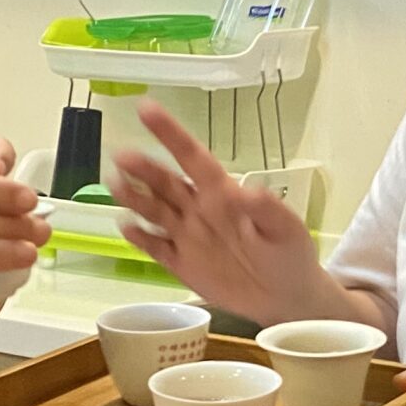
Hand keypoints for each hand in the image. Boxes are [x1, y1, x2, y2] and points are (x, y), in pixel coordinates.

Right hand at [108, 103, 330, 324]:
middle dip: (144, 169)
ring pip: (154, 210)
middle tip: (122, 155)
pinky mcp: (180, 263)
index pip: (192, 157)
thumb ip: (265, 209)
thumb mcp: (286, 229)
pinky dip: (140, 237)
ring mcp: (187, 235)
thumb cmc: (290, 255)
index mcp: (222, 193)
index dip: (169, 134)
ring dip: (134, 196)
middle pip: (166, 183)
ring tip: (115, 183)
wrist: (285, 297)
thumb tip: (245, 190)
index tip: (146, 109)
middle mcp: (199, 209)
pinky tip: (126, 225)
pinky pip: (155, 247)